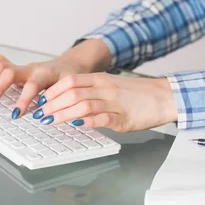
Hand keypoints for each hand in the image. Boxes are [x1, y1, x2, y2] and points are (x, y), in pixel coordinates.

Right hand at [0, 39, 111, 117]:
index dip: (23, 100)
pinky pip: (0, 62)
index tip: (16, 114)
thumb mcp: (70, 89)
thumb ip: (61, 100)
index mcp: (46, 74)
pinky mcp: (17, 67)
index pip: (32, 85)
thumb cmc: (70, 79)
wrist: (69, 66)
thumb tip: (51, 116)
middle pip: (10, 72)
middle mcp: (31, 69)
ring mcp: (22, 67)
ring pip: (2, 66)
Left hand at [33, 73, 177, 132]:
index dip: (52, 91)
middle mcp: (105, 89)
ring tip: (50, 121)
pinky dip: (85, 122)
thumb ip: (91, 91)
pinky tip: (75, 125)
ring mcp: (114, 104)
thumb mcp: (111, 86)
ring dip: (62, 114)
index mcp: (101, 80)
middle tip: (40, 114)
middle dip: (52, 105)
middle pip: (72, 93)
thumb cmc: (137, 94)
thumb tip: (67, 99)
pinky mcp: (123, 119)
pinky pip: (101, 119)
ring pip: (82, 105)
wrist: (164, 97)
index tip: (41, 101)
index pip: (70, 82)